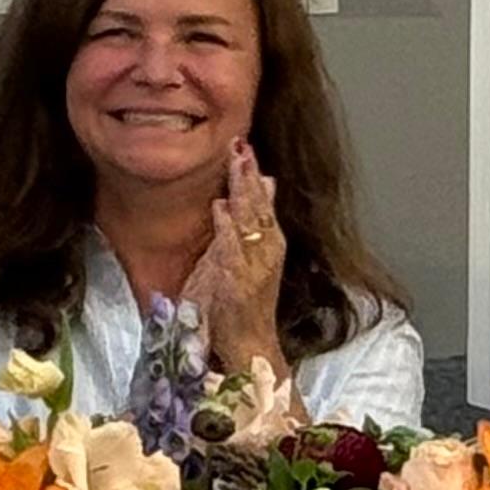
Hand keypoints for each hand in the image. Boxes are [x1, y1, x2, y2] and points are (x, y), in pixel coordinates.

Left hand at [183, 141, 288, 382]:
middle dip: (248, 174)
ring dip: (242, 190)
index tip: (245, 147)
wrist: (248, 345)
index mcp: (269, 244)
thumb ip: (251, 223)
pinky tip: (221, 206)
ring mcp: (255, 265)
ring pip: (250, 220)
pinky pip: (232, 248)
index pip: (262, 202)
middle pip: (258, 205)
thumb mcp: (246, 257)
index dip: (253, 175)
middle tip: (241, 144)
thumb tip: (264, 186)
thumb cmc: (240, 306)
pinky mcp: (239, 281)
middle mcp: (268, 251)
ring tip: (236, 163)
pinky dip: (227, 226)